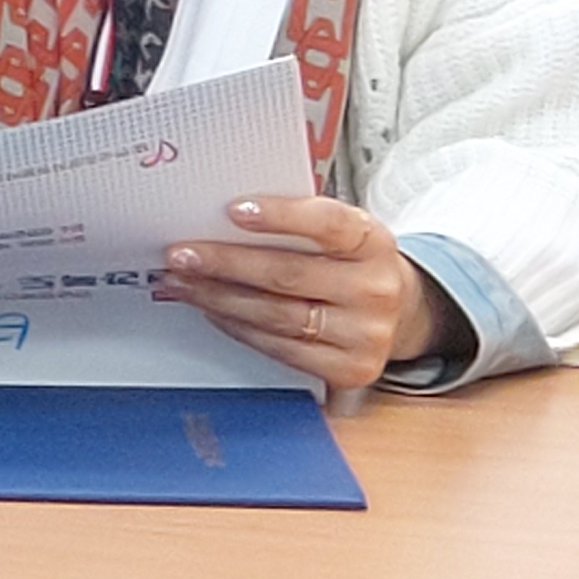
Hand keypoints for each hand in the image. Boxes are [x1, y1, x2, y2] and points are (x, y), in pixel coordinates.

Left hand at [158, 195, 443, 394]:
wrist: (398, 311)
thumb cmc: (350, 262)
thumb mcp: (338, 233)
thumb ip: (294, 223)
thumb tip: (218, 218)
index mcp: (372, 242)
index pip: (327, 224)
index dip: (280, 216)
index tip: (234, 210)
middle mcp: (375, 289)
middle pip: (288, 275)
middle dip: (224, 263)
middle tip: (181, 254)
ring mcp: (366, 334)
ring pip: (277, 315)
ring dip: (218, 298)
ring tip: (182, 283)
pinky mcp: (350, 368)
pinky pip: (280, 348)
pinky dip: (238, 327)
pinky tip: (212, 310)